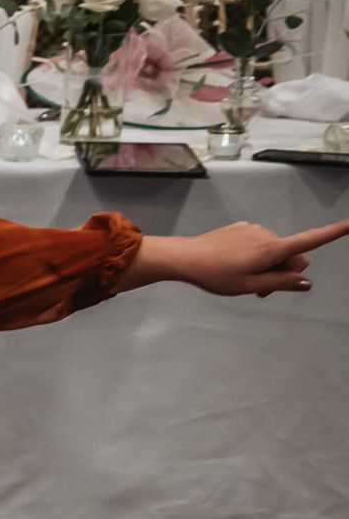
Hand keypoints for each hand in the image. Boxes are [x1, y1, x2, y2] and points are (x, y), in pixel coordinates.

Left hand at [161, 216, 348, 297]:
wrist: (185, 257)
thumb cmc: (215, 275)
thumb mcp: (249, 286)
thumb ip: (280, 283)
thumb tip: (306, 282)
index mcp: (272, 249)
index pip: (310, 240)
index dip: (335, 232)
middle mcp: (267, 234)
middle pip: (291, 255)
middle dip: (283, 272)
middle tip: (259, 290)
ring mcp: (254, 230)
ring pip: (274, 251)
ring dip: (267, 265)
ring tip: (243, 279)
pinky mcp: (243, 228)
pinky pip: (259, 243)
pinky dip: (255, 256)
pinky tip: (234, 264)